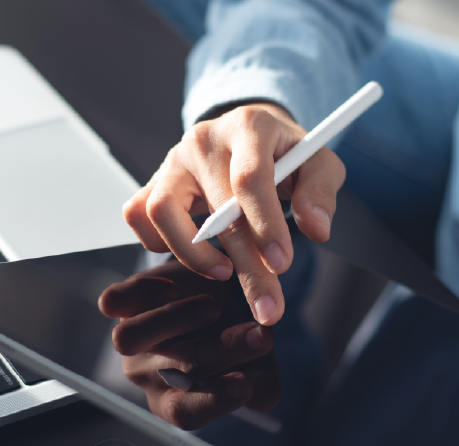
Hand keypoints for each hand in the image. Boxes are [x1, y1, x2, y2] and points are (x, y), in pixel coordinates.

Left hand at [98, 260, 280, 429]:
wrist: (219, 290)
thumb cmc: (238, 336)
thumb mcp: (259, 365)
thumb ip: (262, 386)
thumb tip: (256, 391)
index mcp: (177, 400)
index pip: (186, 412)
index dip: (214, 401)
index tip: (245, 384)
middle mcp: (148, 374)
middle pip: (173, 371)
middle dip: (222, 351)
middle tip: (258, 335)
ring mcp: (132, 340)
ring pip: (128, 339)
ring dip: (175, 321)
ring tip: (214, 307)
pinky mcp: (122, 304)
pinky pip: (112, 302)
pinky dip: (140, 293)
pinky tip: (174, 286)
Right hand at [122, 103, 345, 325]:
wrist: (253, 138)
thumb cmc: (287, 156)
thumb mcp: (319, 165)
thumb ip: (320, 193)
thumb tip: (315, 229)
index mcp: (249, 126)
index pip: (250, 178)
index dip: (266, 225)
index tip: (281, 265)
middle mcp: (204, 138)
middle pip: (216, 210)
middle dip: (245, 266)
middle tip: (267, 306)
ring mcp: (173, 160)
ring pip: (161, 211)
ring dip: (192, 254)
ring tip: (224, 273)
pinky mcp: (154, 179)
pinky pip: (138, 215)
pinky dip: (157, 242)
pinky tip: (194, 254)